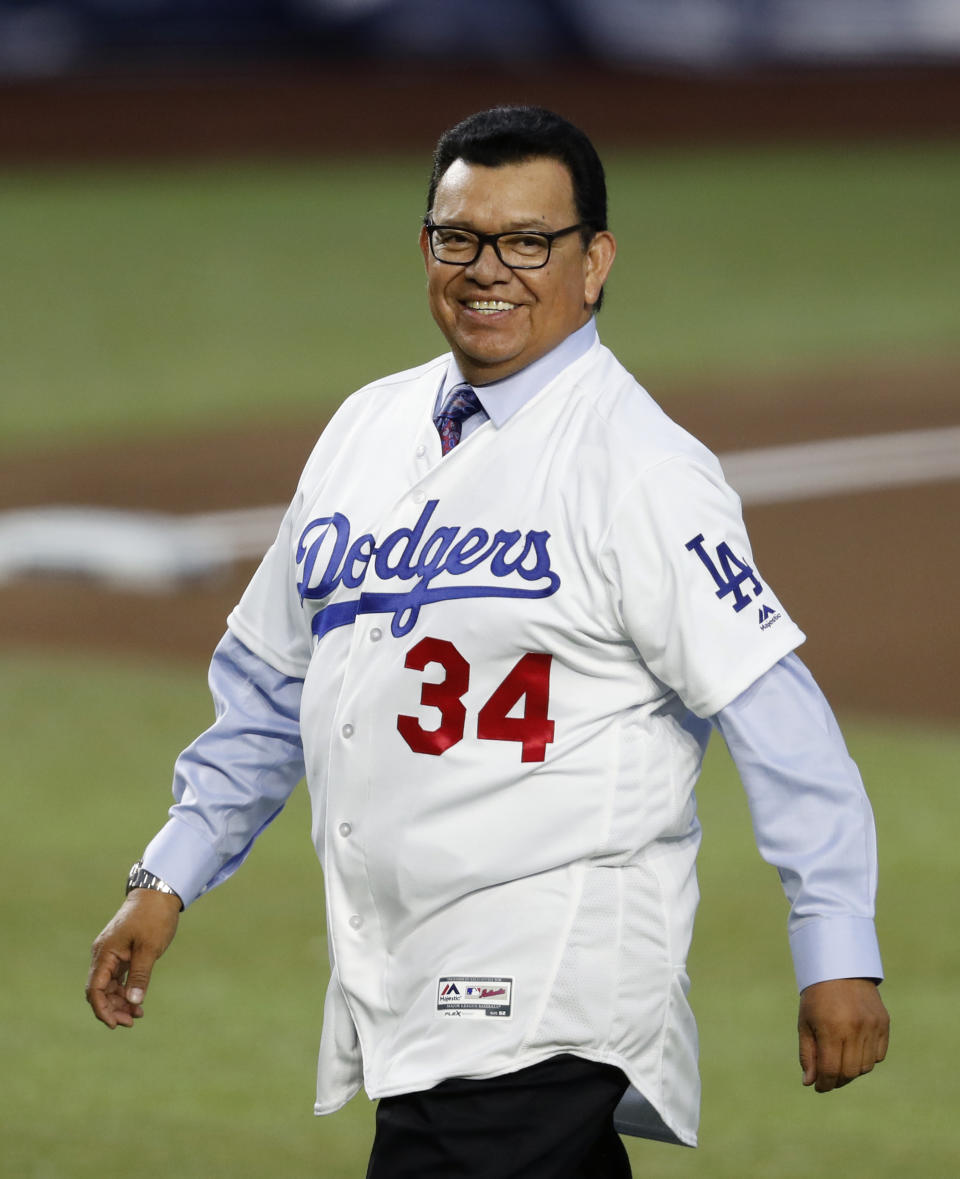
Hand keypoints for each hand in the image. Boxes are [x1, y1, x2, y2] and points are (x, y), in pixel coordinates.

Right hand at [86, 889, 181, 1028]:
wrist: (158, 892)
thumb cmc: (153, 917)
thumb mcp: (149, 948)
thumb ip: (140, 975)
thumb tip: (133, 1002)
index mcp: (105, 953)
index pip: (95, 989)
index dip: (102, 1009)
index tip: (115, 1024)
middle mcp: (103, 954)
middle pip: (100, 990)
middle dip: (113, 1008)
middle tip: (131, 1022)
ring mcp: (112, 953)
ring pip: (109, 985)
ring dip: (120, 1001)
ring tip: (137, 1015)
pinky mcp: (121, 952)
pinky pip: (118, 976)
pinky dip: (126, 989)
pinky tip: (137, 1001)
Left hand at [798, 977, 888, 1091]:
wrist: (840, 968)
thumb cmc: (817, 997)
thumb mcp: (805, 1023)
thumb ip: (808, 1054)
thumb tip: (810, 1083)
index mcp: (832, 1028)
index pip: (831, 1069)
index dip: (824, 1083)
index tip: (819, 1088)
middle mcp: (855, 1029)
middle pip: (850, 1072)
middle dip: (838, 1080)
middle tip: (829, 1079)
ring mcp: (872, 1026)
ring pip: (866, 1066)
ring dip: (852, 1071)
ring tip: (840, 1062)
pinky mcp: (883, 1023)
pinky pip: (878, 1055)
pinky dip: (867, 1059)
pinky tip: (855, 1050)